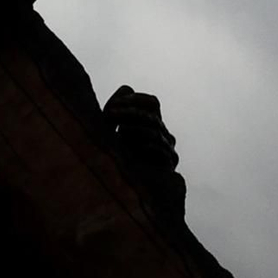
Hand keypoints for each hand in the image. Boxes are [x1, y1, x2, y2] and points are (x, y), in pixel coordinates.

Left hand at [104, 85, 186, 216]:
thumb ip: (117, 105)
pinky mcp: (169, 164)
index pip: (152, 102)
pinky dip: (149, 146)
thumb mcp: (112, 130)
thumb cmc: (114, 157)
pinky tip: (136, 147)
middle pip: (151, 116)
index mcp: (151, 121)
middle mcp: (162, 132)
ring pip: (156, 130)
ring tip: (120, 131)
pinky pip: (164, 150)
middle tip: (108, 115)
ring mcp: (168, 148)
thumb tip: (127, 89)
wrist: (121, 189)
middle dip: (128, 113)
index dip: (135, 100)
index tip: (113, 105)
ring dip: (136, 128)